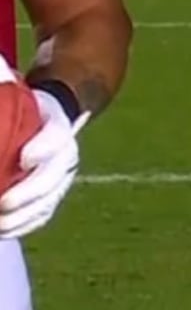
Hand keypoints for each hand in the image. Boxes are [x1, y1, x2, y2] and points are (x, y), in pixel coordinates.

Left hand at [0, 87, 79, 238]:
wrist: (52, 114)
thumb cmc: (22, 101)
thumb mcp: (13, 86)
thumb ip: (3, 80)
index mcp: (56, 123)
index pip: (56, 137)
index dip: (43, 148)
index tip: (24, 158)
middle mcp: (65, 151)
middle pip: (54, 175)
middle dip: (30, 192)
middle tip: (3, 203)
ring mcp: (61, 174)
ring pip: (50, 199)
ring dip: (24, 215)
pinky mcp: (53, 192)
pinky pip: (43, 213)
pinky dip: (24, 224)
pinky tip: (3, 230)